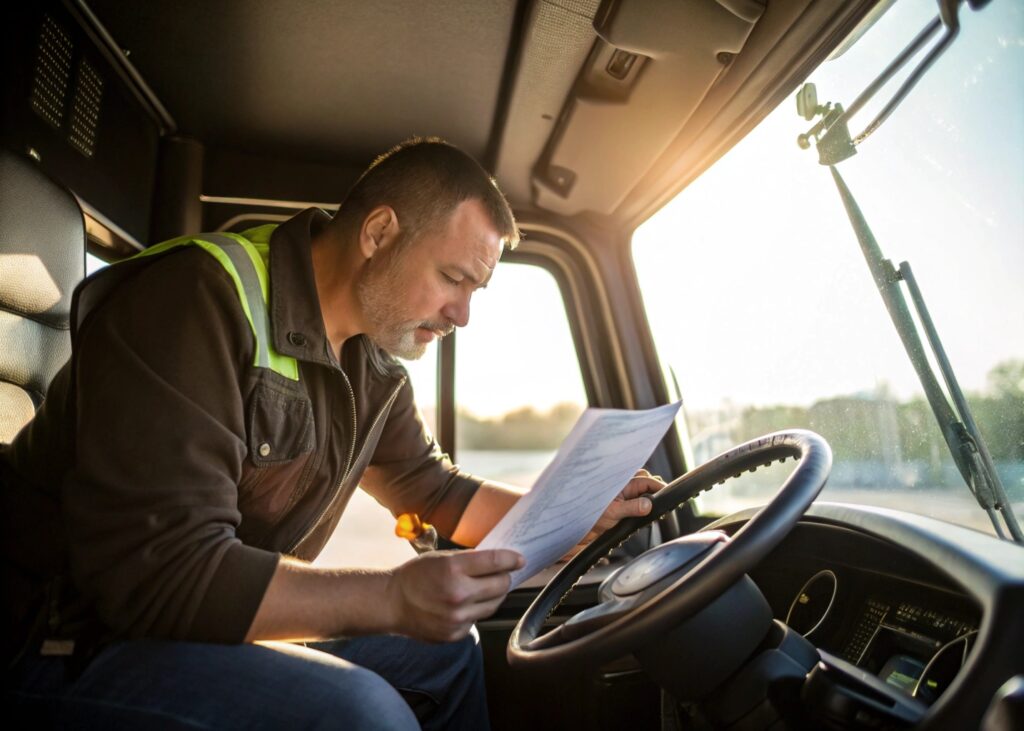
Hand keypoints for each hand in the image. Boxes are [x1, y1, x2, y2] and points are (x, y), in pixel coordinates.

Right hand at [386, 548, 524, 642]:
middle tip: (501, 574)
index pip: (495, 563)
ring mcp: (457, 617)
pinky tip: (465, 605)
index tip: (519, 559)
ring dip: (493, 595)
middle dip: (504, 578)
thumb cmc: (415, 576)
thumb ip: (469, 560)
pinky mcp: (456, 633)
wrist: (392, 604)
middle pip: (501, 586)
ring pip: (493, 605)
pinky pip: (477, 620)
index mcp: (453, 569)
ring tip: (484, 588)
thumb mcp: (441, 558)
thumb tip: (498, 562)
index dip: (512, 559)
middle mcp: (458, 594)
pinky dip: (476, 611)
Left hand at [561, 468, 665, 560]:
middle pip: (647, 480)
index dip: (659, 487)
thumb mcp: (614, 513)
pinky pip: (641, 497)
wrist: (583, 528)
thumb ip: (632, 508)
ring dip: (651, 494)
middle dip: (656, 488)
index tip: (669, 494)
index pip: (647, 480)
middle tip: (663, 500)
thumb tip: (648, 505)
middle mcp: (625, 485)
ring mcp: (626, 493)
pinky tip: (650, 511)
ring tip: (657, 506)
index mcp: (622, 483)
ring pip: (644, 487)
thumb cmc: (593, 517)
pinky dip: (647, 501)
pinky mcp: (626, 502)